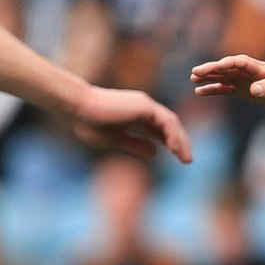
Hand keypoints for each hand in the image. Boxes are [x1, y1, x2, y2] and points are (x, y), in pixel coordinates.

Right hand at [67, 85, 193, 162]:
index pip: (159, 128)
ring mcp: (145, 105)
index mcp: (136, 113)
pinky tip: (175, 149)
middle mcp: (144, 107)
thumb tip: (155, 153)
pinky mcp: (145, 106)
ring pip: (171, 123)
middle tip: (186, 160)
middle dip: (179, 142)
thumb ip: (135, 144)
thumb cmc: (89, 123)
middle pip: (169, 125)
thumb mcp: (116, 139)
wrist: (77, 109)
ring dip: (180, 141)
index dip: (168, 141)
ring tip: (185, 159)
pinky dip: (173, 135)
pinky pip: (166, 122)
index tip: (175, 155)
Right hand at [191, 54, 264, 106]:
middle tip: (195, 73)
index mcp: (260, 68)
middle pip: (227, 68)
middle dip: (211, 69)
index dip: (227, 64)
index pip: (240, 63)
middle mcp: (249, 72)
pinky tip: (200, 92)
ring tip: (193, 79)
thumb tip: (255, 89)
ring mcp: (245, 81)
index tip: (215, 67)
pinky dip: (213, 89)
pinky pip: (226, 88)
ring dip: (209, 77)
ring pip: (223, 76)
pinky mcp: (244, 90)